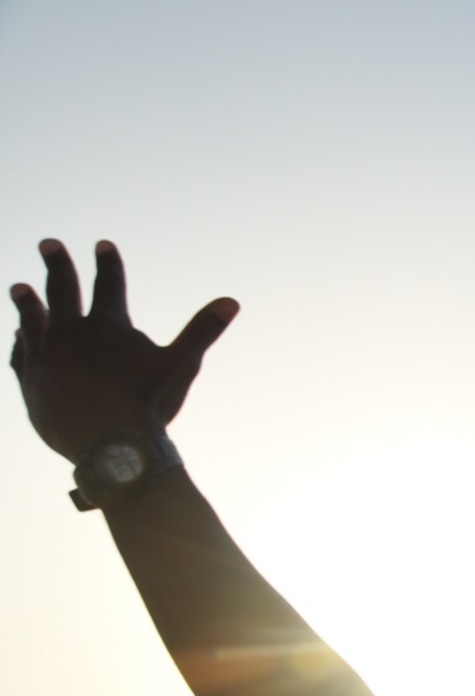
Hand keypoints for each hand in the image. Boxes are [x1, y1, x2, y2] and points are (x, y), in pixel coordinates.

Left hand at [10, 239, 236, 462]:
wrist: (111, 451)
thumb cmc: (149, 407)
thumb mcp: (181, 366)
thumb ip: (203, 330)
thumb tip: (232, 301)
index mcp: (108, 326)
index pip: (108, 283)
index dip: (107, 262)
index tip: (102, 245)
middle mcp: (71, 334)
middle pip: (60, 289)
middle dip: (57, 263)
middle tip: (48, 243)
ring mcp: (46, 357)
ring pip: (31, 319)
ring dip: (27, 300)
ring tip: (20, 287)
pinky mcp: (32, 382)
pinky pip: (22, 354)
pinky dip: (22, 341)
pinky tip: (20, 336)